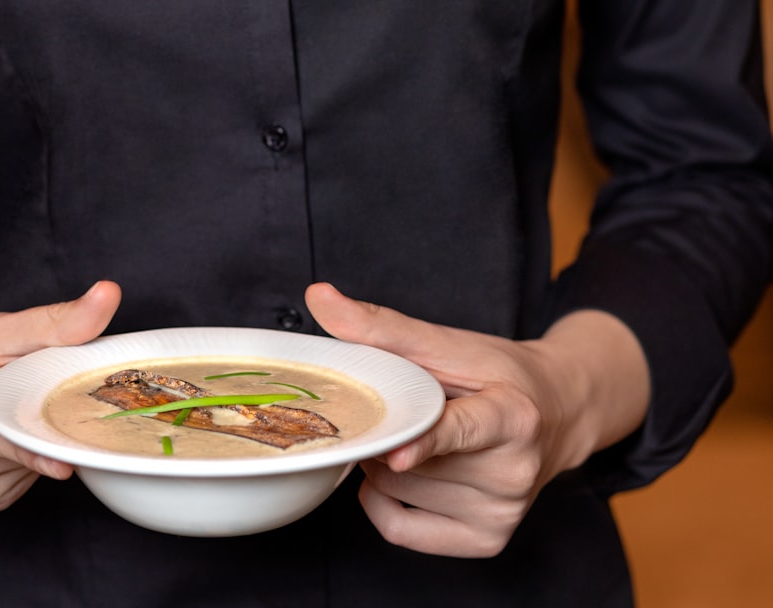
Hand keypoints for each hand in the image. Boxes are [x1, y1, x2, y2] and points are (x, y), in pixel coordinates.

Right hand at [0, 280, 121, 510]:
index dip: (29, 448)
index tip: (65, 461)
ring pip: (32, 461)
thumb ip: (48, 322)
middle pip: (25, 443)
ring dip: (32, 430)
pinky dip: (23, 448)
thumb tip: (109, 297)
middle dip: (43, 413)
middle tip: (20, 381)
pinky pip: (24, 474)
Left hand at [304, 282, 648, 556]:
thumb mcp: (450, 344)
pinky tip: (401, 472)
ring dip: (385, 463)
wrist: (559, 412)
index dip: (428, 442)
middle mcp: (516, 471)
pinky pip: (399, 530)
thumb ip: (383, 326)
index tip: (398, 453)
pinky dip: (381, 501)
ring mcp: (502, 512)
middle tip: (410, 410)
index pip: (464, 432)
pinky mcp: (487, 541)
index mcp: (515, 416)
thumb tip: (318, 296)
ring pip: (396, 491)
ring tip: (418, 437)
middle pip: (409, 462)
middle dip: (388, 432)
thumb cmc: (499, 375)